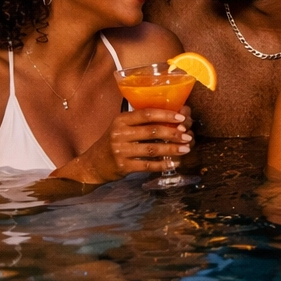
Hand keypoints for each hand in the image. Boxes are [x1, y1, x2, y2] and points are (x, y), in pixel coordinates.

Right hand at [71, 109, 190, 182]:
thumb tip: (173, 119)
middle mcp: (119, 134)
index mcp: (121, 120)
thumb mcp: (122, 127)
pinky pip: (147, 165)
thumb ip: (140, 122)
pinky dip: (163, 164)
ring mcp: (120, 151)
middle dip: (173, 133)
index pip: (146, 114)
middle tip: (188, 136)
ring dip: (172, 149)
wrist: (92, 164)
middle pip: (152, 132)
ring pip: (152, 150)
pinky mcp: (123, 166)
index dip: (166, 115)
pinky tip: (174, 163)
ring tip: (186, 149)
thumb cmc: (113, 142)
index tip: (182, 118)